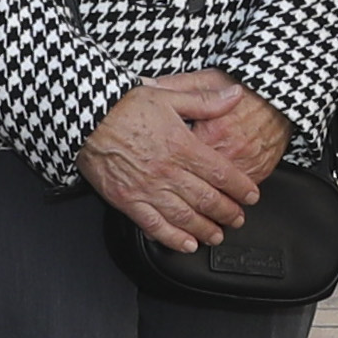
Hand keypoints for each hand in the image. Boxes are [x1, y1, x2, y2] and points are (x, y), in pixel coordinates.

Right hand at [82, 70, 267, 251]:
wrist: (86, 116)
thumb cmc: (123, 104)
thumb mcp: (169, 94)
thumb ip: (205, 101)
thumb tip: (235, 95)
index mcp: (182, 145)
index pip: (221, 173)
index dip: (241, 188)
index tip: (251, 196)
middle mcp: (167, 170)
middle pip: (207, 199)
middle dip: (227, 212)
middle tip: (238, 219)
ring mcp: (147, 188)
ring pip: (184, 216)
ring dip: (205, 229)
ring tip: (216, 235)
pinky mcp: (127, 200)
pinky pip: (154, 225)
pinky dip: (172, 238)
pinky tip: (185, 244)